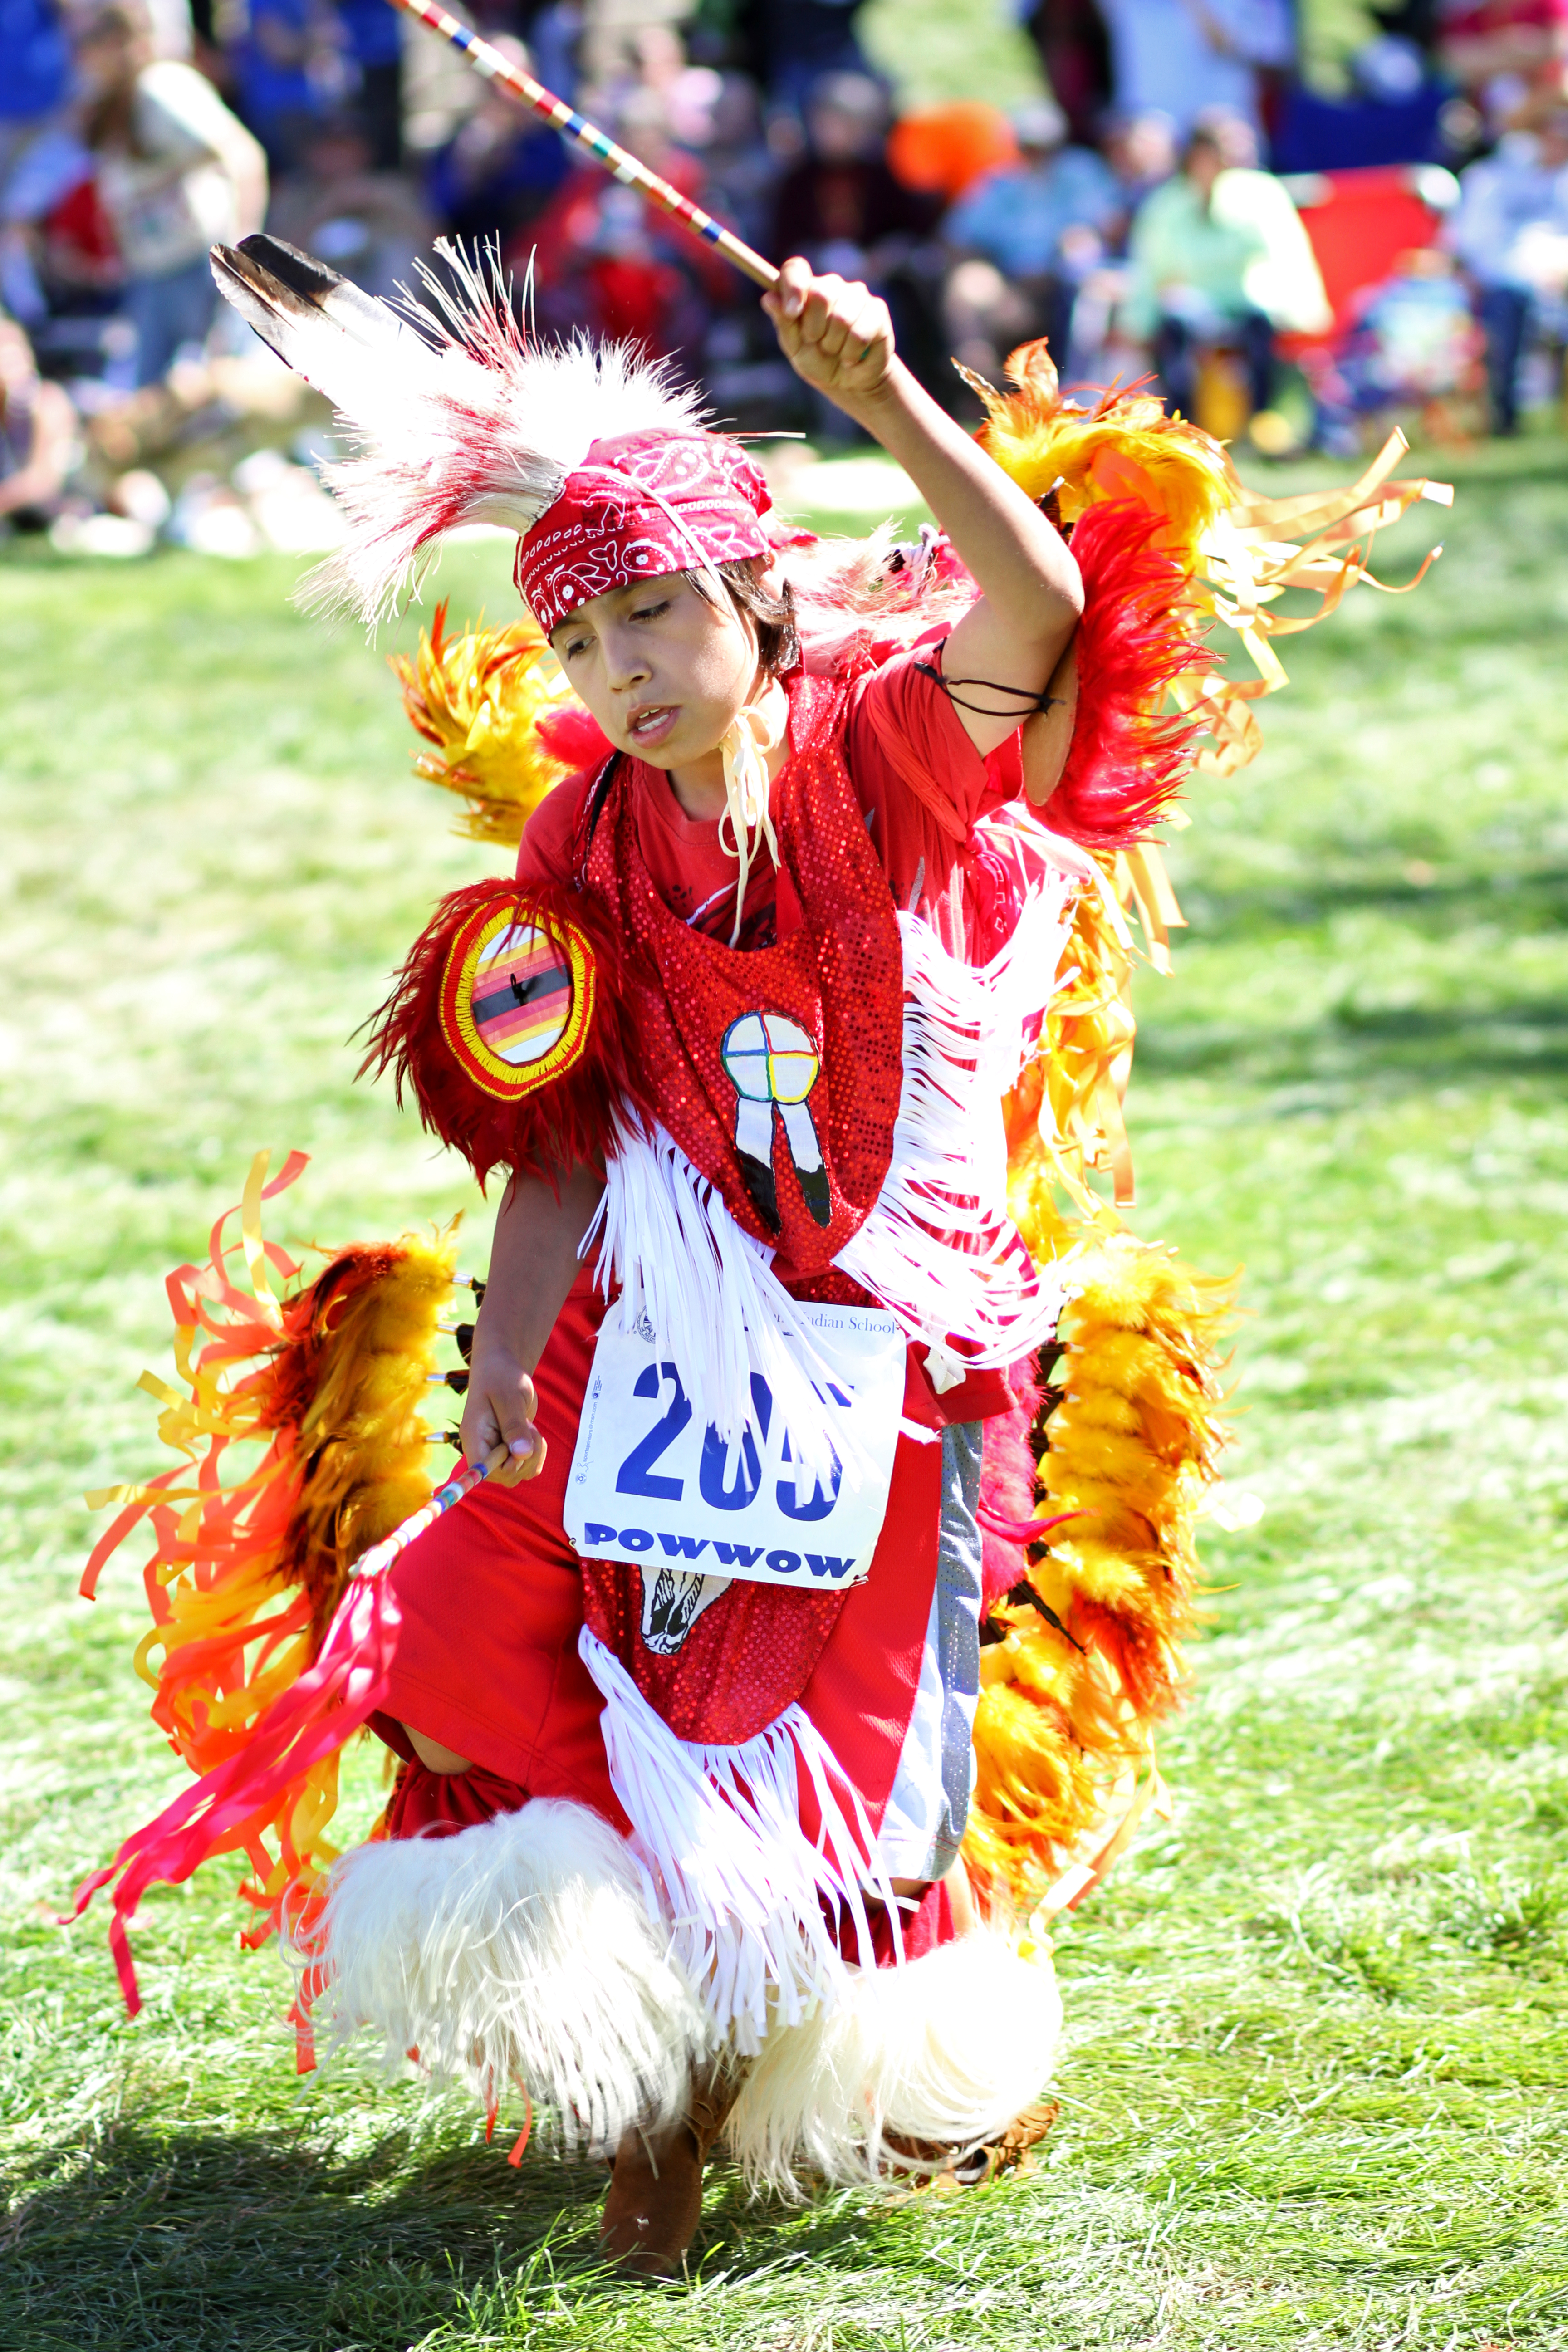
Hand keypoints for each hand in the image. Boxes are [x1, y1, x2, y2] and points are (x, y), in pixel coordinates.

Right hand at [460, 1331, 545, 1487]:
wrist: (503, 1367)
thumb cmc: (501, 1377)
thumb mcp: (509, 1397)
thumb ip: (514, 1426)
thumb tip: (521, 1455)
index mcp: (474, 1438)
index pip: (483, 1472)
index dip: (505, 1467)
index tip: (518, 1447)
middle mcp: (483, 1449)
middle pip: (505, 1477)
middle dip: (525, 1459)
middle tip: (528, 1430)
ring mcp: (498, 1451)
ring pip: (519, 1474)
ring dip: (533, 1456)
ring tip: (530, 1429)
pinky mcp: (511, 1449)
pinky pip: (527, 1466)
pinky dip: (537, 1455)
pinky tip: (534, 1435)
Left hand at [762, 258, 895, 410]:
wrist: (849, 383)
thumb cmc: (818, 361)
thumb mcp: (795, 347)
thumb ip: (784, 323)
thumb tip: (768, 298)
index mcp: (807, 290)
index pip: (795, 269)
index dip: (793, 286)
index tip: (792, 312)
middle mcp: (832, 286)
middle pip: (820, 293)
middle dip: (814, 329)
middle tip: (817, 342)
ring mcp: (857, 295)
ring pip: (841, 318)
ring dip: (834, 345)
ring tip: (836, 351)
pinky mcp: (877, 310)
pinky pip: (860, 332)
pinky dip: (852, 353)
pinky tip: (852, 357)